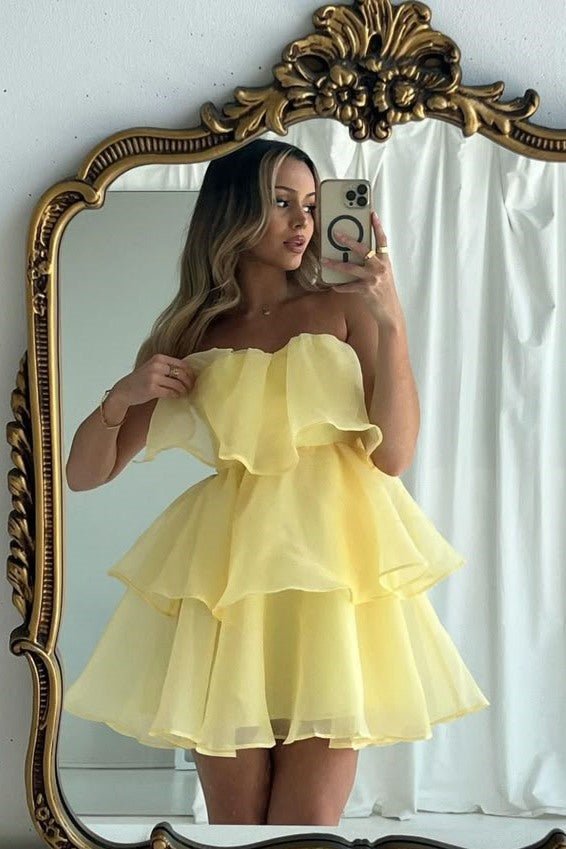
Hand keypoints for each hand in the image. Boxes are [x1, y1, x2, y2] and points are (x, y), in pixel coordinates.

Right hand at [110, 354, 197, 406]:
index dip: (190, 373)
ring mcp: (153, 377)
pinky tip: (176, 396)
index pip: (182, 364)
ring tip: (184, 393)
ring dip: (183, 390)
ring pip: (177, 384)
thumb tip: (188, 373)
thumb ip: (167, 367)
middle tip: (191, 388)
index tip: (193, 379)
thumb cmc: (141, 380)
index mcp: (159, 358)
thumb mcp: (153, 367)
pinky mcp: (152, 389)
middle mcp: (156, 365)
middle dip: (189, 382)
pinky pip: (170, 393)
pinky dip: (176, 395)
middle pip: (181, 374)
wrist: (124, 390)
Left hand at [321, 211, 404, 328]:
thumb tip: (361, 256)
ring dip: (335, 264)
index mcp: (385, 261)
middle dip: (349, 241)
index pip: (382, 240)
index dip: (377, 227)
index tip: (372, 214)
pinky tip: (333, 285)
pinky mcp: (366, 290)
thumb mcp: (384, 275)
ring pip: (351, 268)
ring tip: (324, 260)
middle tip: (337, 234)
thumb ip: (374, 264)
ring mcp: (373, 278)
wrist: (390, 312)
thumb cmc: (385, 293)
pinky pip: (349, 287)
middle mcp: (380, 267)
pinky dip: (340, 287)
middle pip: (364, 250)